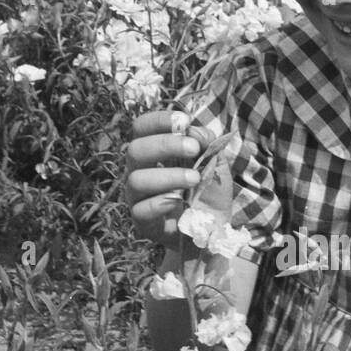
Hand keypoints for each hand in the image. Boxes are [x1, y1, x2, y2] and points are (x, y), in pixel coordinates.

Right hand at [124, 110, 213, 247]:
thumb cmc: (207, 192)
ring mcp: (137, 196)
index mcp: (153, 151)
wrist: (212, 230)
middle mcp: (139, 170)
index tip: (184, 121)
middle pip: (135, 149)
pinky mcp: (142, 221)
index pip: (142, 127)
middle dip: (165, 145)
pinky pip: (141, 210)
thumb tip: (194, 130)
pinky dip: (161, 203)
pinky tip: (180, 201)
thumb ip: (207, 144)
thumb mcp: (215, 164)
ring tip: (195, 178)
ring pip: (137, 180)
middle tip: (193, 149)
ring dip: (169, 176)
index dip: (158, 120)